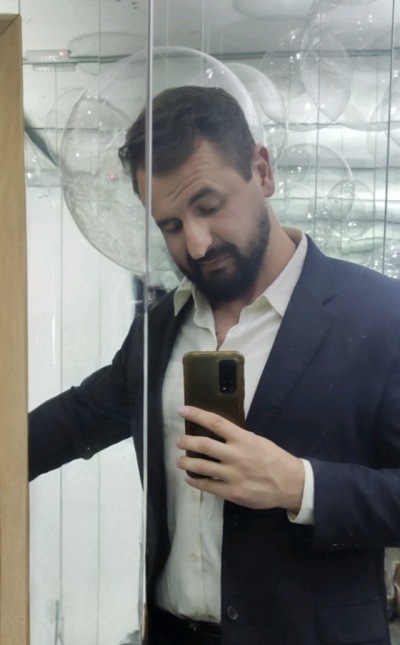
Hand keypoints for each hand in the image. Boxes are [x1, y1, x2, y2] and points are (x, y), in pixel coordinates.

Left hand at [176, 406, 304, 511]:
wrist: (291, 484)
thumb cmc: (274, 459)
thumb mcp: (258, 441)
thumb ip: (238, 438)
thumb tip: (218, 433)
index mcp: (243, 439)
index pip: (216, 423)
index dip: (197, 415)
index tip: (183, 410)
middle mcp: (236, 455)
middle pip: (203, 445)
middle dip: (186, 442)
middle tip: (179, 441)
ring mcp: (233, 475)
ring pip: (201, 466)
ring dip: (186, 462)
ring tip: (179, 460)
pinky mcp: (232, 492)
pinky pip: (208, 486)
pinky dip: (195, 481)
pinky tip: (190, 478)